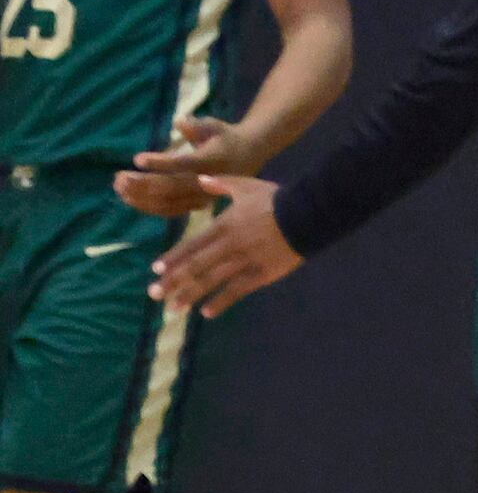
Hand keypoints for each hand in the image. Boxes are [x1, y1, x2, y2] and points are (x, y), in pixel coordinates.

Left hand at [116, 116, 251, 217]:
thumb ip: (197, 125)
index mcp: (213, 160)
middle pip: (171, 187)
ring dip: (140, 196)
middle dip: (143, 183)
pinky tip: (130, 198)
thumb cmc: (226, 137)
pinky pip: (169, 210)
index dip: (160, 163)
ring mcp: (201, 197)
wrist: (249, 155)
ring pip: (167, 202)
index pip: (184, 164)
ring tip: (119, 186)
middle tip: (119, 177)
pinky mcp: (196, 205)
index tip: (137, 158)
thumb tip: (179, 122)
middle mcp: (207, 182)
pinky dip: (148, 206)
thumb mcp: (215, 125)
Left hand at [147, 177, 298, 316]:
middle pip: (196, 266)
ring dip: (191, 294)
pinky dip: (222, 301)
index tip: (156, 271)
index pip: (192, 244)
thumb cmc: (276, 199)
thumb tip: (200, 180)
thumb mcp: (247, 185)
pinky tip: (207, 312)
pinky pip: (238, 290)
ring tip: (174, 308)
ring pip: (212, 280)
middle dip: (174, 281)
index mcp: (224, 225)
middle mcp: (229, 245)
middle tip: (155, 294)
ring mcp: (244, 261)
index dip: (174, 258)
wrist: (308, 212)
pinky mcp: (261, 273)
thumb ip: (222, 184)